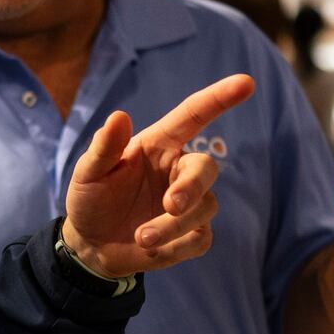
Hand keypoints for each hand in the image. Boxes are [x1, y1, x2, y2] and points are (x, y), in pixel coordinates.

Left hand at [61, 72, 255, 278]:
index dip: (219, 98)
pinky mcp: (192, 234)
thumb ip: (104, 148)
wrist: (90, 245)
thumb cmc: (90, 199)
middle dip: (192, 187)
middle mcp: (178, 170)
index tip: (246, 83)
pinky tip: (150, 249)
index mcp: (159, 145)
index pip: (194, 115)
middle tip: (170, 206)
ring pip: (206, 207)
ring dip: (174, 226)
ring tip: (142, 238)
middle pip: (207, 168)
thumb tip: (119, 116)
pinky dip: (176, 247)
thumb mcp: (88, 173)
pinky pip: (200, 239)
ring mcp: (189, 204)